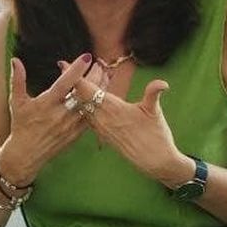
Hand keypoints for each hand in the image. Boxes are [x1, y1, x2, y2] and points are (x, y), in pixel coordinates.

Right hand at [0, 54, 99, 184]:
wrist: (26, 154)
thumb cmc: (21, 125)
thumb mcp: (16, 102)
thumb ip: (18, 80)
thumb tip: (15, 60)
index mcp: (47, 103)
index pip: (65, 83)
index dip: (76, 69)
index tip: (86, 57)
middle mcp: (61, 114)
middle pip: (83, 92)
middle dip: (94, 75)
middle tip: (99, 63)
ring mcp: (71, 125)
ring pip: (91, 104)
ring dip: (99, 88)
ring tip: (105, 73)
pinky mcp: (76, 133)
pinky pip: (91, 116)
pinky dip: (97, 104)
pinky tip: (102, 93)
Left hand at [71, 75, 191, 184]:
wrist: (155, 162)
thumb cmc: (156, 136)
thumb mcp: (155, 112)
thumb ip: (153, 93)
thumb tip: (163, 83)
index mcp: (112, 108)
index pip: (87, 90)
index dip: (76, 77)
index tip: (64, 64)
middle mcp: (102, 118)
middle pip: (80, 97)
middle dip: (73, 82)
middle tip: (63, 66)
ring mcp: (101, 128)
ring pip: (82, 107)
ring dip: (78, 95)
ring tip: (72, 81)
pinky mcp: (103, 135)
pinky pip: (87, 118)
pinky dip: (84, 107)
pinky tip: (84, 102)